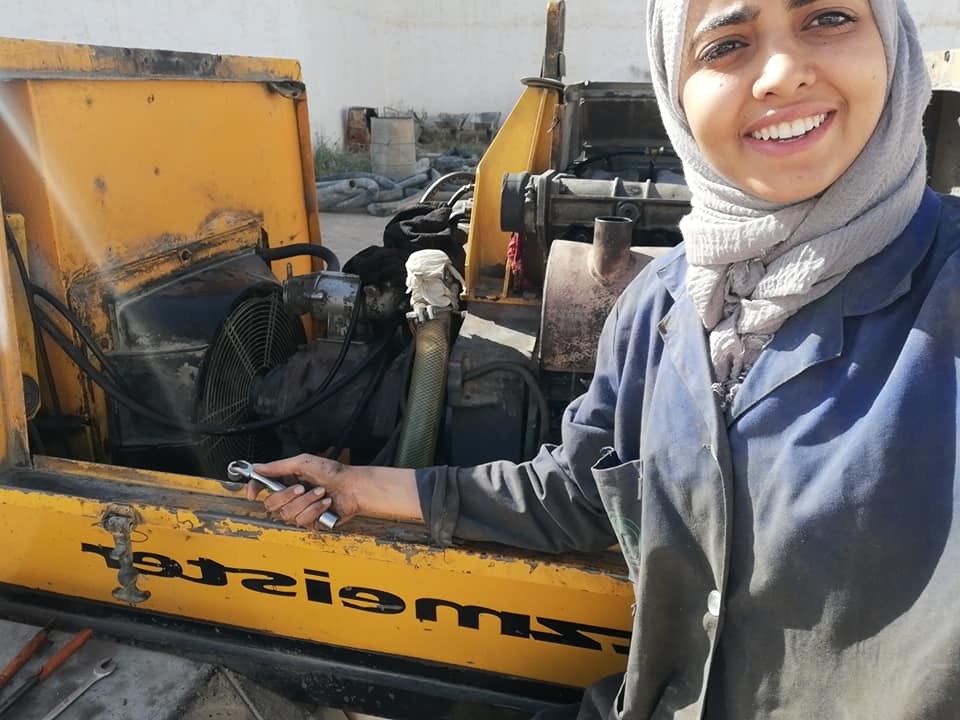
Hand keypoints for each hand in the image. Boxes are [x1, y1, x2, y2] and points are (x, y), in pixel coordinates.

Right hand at [245, 453, 360, 529]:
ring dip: (306, 502)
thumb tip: (257, 467)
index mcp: (287, 479)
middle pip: (271, 504)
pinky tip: (325, 503)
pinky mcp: (310, 521)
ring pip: (287, 514)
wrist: (354, 487)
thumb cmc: (334, 472)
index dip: (255, 488)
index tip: (253, 492)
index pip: (263, 486)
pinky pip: (302, 520)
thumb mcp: (304, 462)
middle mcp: (291, 495)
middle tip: (301, 487)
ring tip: (321, 493)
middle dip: (286, 495)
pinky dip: (315, 510)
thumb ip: (278, 466)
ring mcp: (300, 509)